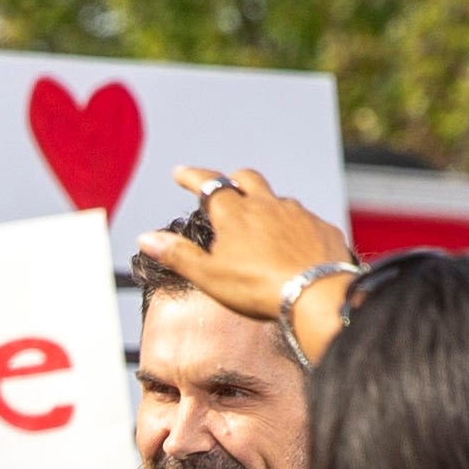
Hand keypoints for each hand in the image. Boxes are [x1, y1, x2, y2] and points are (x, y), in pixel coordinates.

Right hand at [162, 167, 360, 336]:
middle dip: (233, 180)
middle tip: (226, 189)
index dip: (192, 177)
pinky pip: (306, 220)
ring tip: (262, 224)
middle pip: (247, 178)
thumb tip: (146, 237)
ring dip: (267, 206)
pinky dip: (295, 227)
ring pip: (278, 200)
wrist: (315, 295)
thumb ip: (178, 255)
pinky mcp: (322, 228)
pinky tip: (294, 245)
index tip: (181, 173)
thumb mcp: (209, 276)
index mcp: (235, 213)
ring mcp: (298, 214)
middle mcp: (267, 204)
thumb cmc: (257, 287)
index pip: (209, 183)